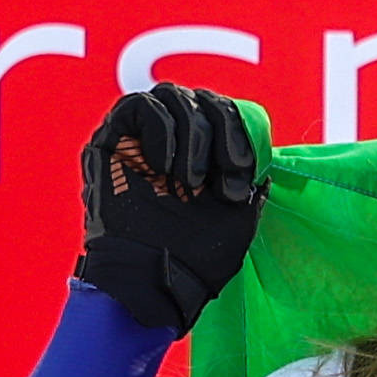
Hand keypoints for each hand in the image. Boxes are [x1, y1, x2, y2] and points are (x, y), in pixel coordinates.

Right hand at [73, 83, 266, 333]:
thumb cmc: (198, 257)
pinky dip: (161, 130)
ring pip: (173, 96)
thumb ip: (251, 180)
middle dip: (221, 131)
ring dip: (193, 135)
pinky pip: (138, 104)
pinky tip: (163, 168)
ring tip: (189, 181)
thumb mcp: (240, 215)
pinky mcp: (111, 139)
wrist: (155, 280)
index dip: (239, 132)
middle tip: (223, 173)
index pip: (225, 113)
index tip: (239, 173)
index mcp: (205, 156)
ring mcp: (141, 138)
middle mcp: (174, 142)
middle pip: (202, 100)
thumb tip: (265, 154)